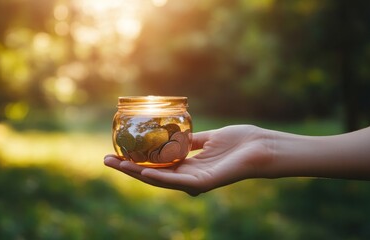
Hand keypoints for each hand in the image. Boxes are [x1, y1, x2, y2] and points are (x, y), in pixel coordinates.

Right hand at [104, 125, 272, 195]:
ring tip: (116, 164)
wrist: (263, 147)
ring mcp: (195, 181)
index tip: (117, 151)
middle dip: (129, 168)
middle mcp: (189, 176)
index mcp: (189, 165)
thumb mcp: (209, 138)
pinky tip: (142, 172)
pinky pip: (177, 181)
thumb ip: (191, 140)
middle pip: (153, 174)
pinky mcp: (204, 183)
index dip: (137, 160)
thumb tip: (173, 133)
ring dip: (136, 173)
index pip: (157, 165)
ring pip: (160, 180)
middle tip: (106, 159)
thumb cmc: (241, 141)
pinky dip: (158, 177)